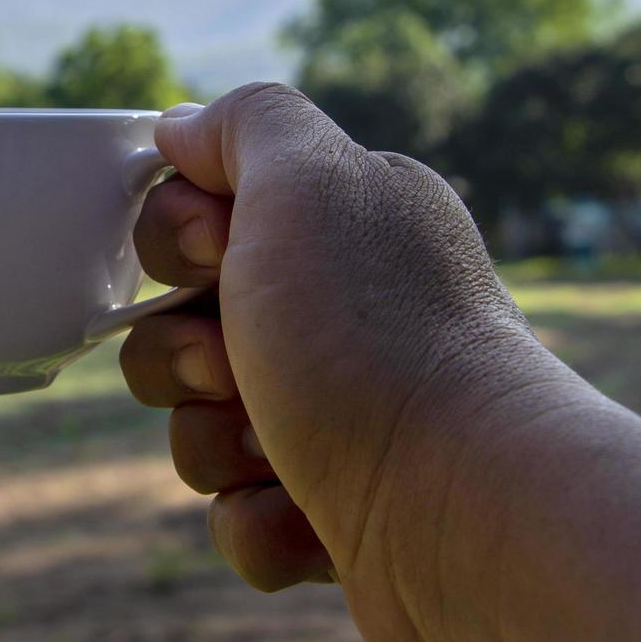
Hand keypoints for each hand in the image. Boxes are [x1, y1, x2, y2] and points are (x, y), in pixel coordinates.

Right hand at [122, 83, 542, 641]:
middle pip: (183, 325)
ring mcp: (339, 417)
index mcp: (343, 229)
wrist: (461, 512)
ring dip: (215, 442)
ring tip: (274, 449)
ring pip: (199, 424)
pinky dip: (258, 518)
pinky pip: (238, 511)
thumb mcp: (309, 178)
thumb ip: (246, 122)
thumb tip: (182, 127)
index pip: (203, 215)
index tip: (215, 255)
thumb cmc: (374, 338)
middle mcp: (344, 316)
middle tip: (233, 363)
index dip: (179, 239)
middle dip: (183, 353)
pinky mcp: (334, 511)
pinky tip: (307, 515)